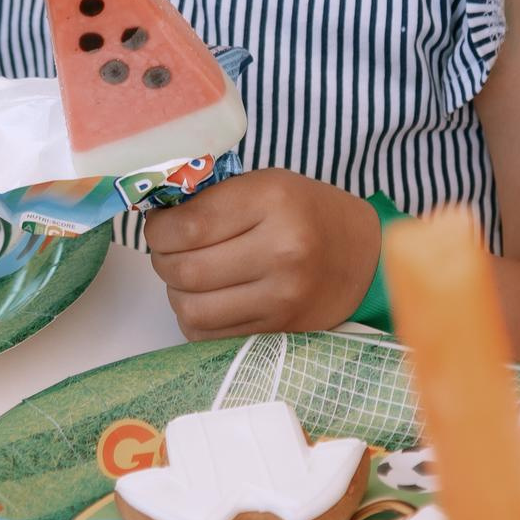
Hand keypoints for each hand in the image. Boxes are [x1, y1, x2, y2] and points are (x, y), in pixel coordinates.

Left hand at [142, 169, 380, 337]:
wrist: (364, 258)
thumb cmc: (307, 212)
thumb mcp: (266, 183)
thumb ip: (213, 197)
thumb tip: (156, 214)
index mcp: (273, 202)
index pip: (189, 225)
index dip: (159, 228)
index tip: (159, 224)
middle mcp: (281, 252)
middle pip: (186, 270)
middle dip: (162, 259)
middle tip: (167, 249)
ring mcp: (282, 298)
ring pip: (192, 309)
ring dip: (175, 292)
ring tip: (185, 275)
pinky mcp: (279, 331)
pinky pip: (210, 336)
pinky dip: (195, 319)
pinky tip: (206, 298)